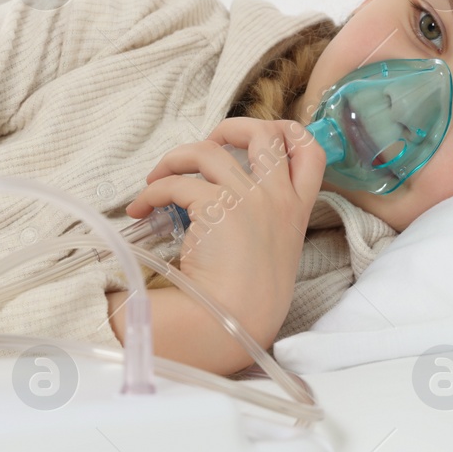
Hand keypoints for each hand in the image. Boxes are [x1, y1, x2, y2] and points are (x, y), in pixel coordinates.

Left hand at [124, 118, 324, 350]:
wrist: (235, 324)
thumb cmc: (249, 302)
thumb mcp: (273, 255)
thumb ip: (266, 223)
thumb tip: (229, 198)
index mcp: (296, 211)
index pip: (311, 152)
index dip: (287, 132)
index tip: (258, 137)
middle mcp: (277, 199)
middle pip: (265, 133)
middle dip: (231, 127)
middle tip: (208, 145)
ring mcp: (249, 200)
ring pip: (209, 150)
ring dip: (176, 157)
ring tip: (157, 176)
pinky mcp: (216, 209)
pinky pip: (176, 183)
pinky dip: (153, 191)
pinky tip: (142, 209)